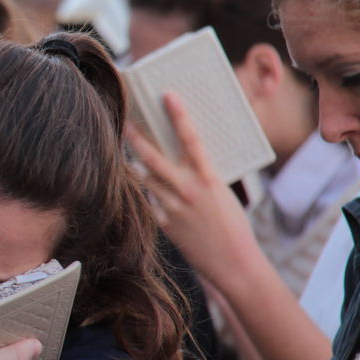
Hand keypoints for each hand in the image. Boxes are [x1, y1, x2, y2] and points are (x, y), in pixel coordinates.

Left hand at [126, 91, 264, 295]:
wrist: (234, 264)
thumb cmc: (233, 226)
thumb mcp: (222, 194)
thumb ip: (202, 176)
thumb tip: (183, 158)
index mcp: (208, 179)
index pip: (190, 139)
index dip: (178, 115)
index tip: (167, 95)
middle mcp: (187, 191)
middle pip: (152, 157)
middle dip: (136, 136)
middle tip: (125, 120)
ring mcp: (172, 208)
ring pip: (144, 178)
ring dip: (135, 164)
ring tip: (126, 151)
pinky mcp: (164, 224)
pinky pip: (149, 201)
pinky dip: (147, 192)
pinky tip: (145, 186)